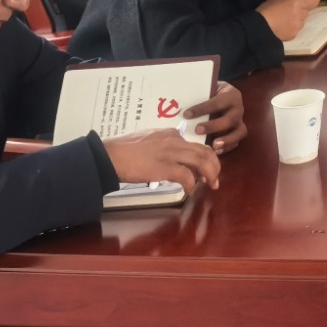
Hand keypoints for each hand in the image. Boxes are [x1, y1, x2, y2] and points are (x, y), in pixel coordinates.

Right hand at [103, 128, 221, 194]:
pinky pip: (186, 176)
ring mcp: (171, 153)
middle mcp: (175, 140)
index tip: (206, 169)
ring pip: (201, 161)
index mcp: (171, 134)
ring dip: (210, 174)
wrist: (110, 156)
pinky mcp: (164, 167)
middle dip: (214, 165)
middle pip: (204, 151)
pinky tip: (189, 191)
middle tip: (215, 179)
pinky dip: (191, 185)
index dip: (205, 157)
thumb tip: (172, 159)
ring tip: (211, 185)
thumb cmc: (124, 150)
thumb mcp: (149, 141)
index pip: (196, 144)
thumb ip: (163, 146)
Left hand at [181, 82, 247, 154]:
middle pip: (230, 119)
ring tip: (213, 146)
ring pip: (239, 132)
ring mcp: (239, 122)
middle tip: (197, 130)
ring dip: (226, 140)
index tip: (186, 114)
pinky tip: (215, 151)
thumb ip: (199, 96)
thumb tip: (180, 106)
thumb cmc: (210, 92)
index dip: (203, 108)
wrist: (220, 94)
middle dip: (213, 126)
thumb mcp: (207, 89)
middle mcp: (238, 108)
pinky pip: (236, 142)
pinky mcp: (238, 133)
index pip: (218, 102)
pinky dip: (227, 148)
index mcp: (231, 94)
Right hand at [254, 0, 322, 41]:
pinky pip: (296, 30)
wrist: (260, 28)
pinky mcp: (293, 35)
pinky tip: (283, 28)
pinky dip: (292, 28)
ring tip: (286, 21)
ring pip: (301, 21)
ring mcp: (297, 25)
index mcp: (296, 2)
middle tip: (289, 12)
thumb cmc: (266, 10)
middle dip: (299, 11)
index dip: (298, 2)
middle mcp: (300, 14)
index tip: (292, 3)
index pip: (304, 1)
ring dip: (296, 20)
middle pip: (304, 12)